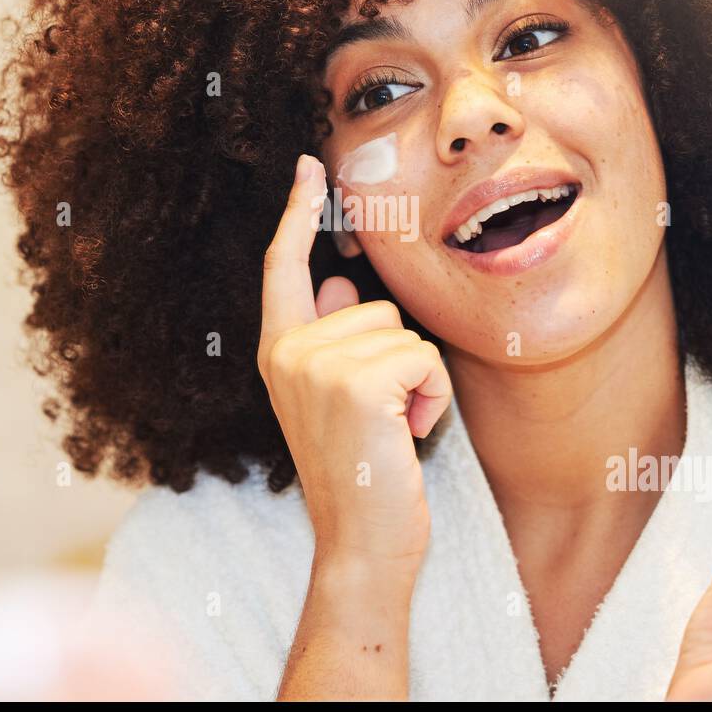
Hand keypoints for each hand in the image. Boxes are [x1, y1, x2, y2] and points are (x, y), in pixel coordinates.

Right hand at [257, 154, 451, 573]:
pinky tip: (406, 436)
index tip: (308, 167)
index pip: (284, 269)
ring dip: (417, 383)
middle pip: (375, 306)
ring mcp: (316, 365)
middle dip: (397, 359)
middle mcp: (288, 352)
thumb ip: (333, 339)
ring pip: (404, 332)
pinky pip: (425, 358)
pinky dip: (432, 398)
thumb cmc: (360, 473)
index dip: (296, 215)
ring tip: (390, 430)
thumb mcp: (336, 400)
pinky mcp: (356, 382)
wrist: (361, 544)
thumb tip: (341, 283)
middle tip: (378, 420)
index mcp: (279, 352)